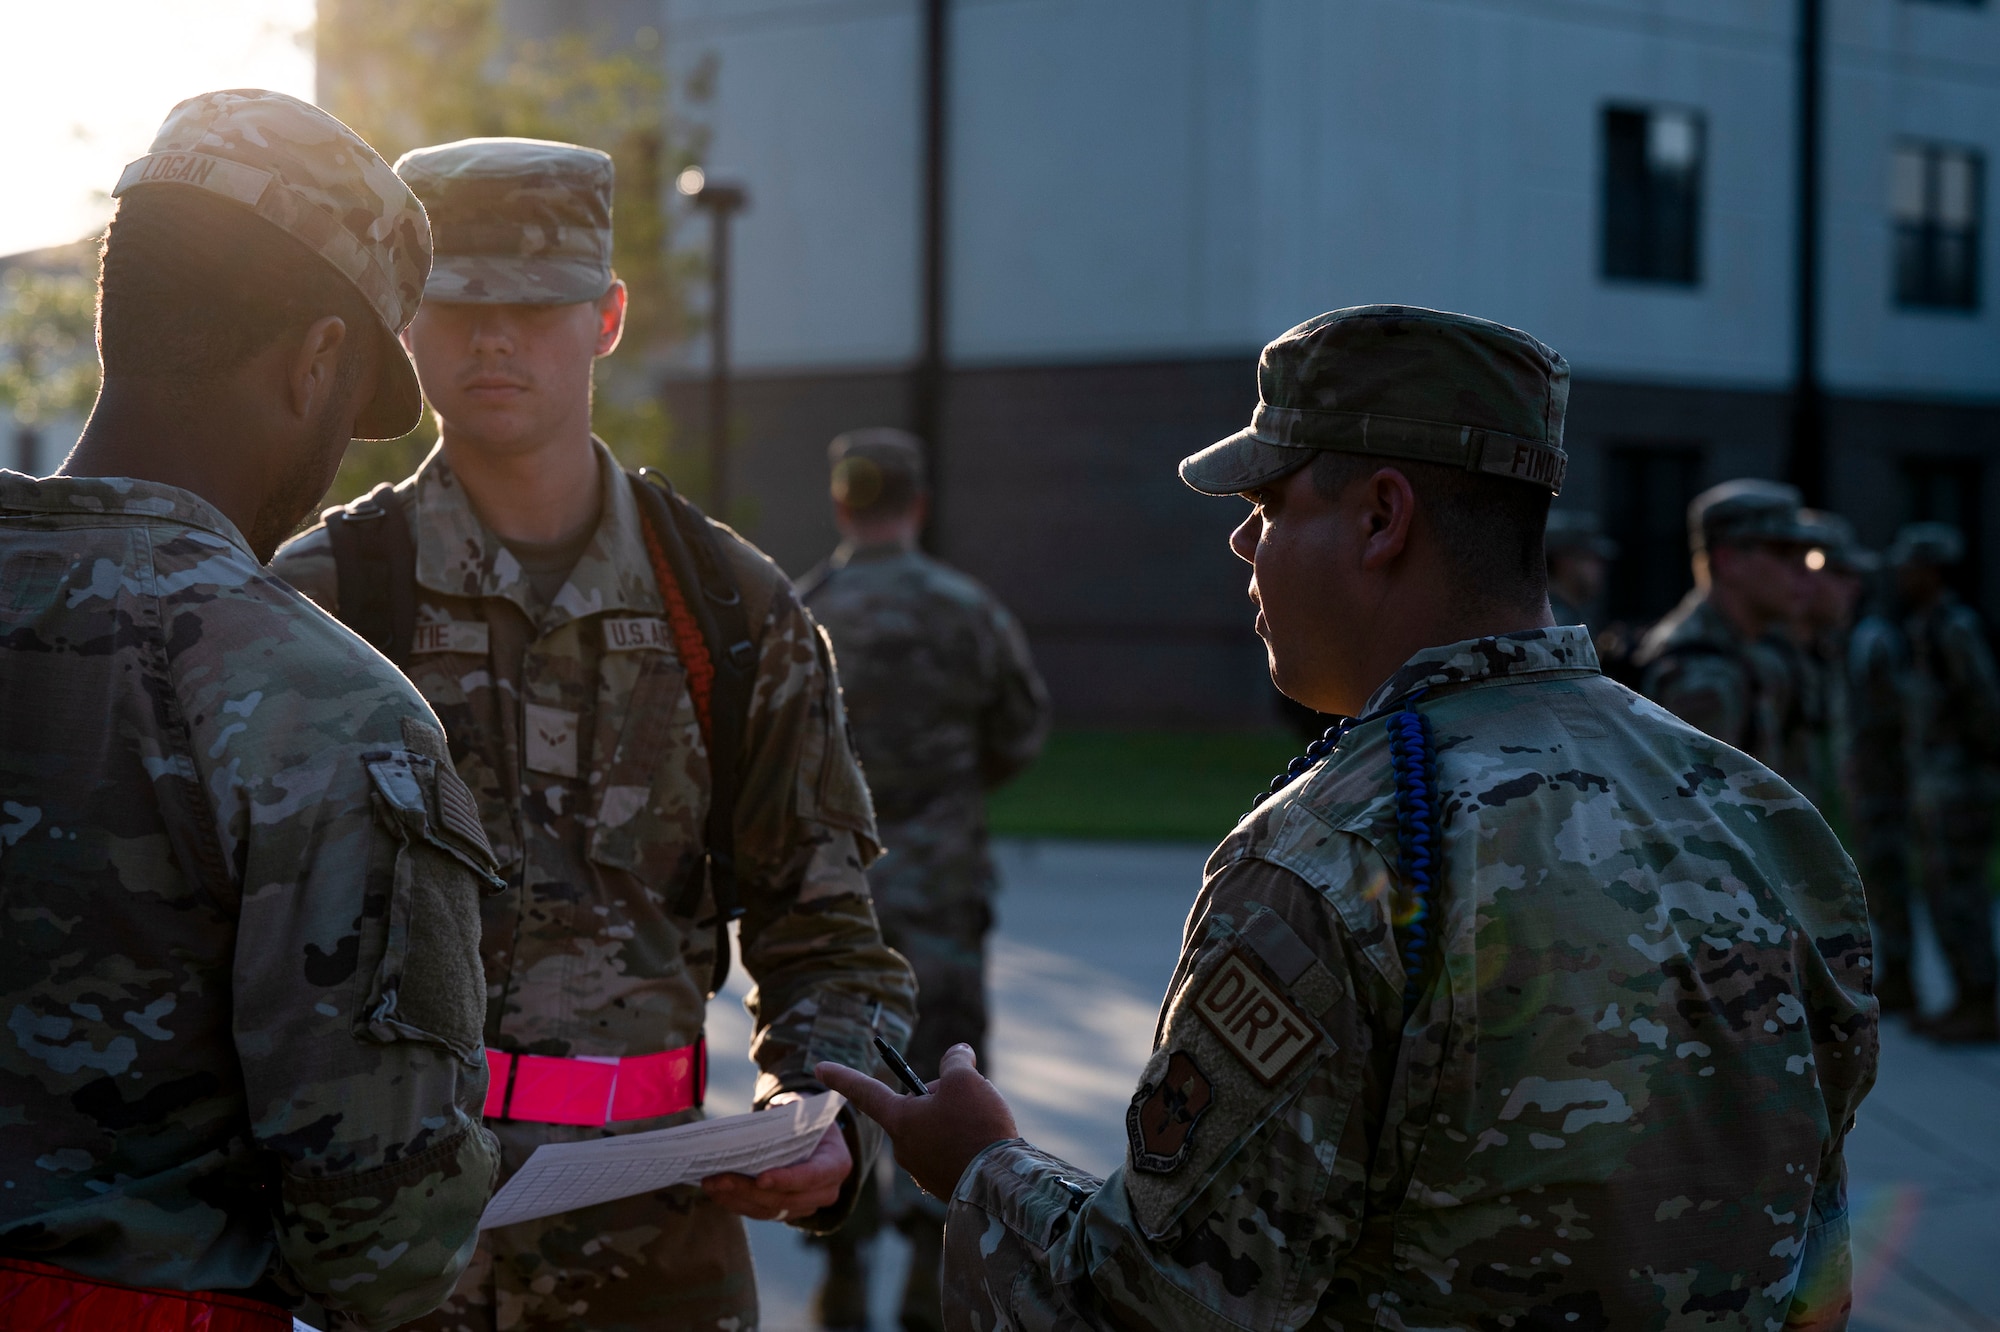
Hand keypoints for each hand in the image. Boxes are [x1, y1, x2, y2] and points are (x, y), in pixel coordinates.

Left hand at [701, 1096, 852, 1221]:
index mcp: (837, 1163)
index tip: (760, 1179)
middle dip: (749, 1190)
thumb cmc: (806, 1117)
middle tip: (719, 1178)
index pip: (812, 1176)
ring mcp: (806, 1205)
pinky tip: (717, 1191)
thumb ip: (793, 1111)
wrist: (810, 1133)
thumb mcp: (805, 1108)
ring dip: (736, 1199)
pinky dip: (737, 1203)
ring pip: (769, 1210)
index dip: (786, 1179)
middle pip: (785, 1199)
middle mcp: (826, 1191)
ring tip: (711, 1184)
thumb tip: (769, 1114)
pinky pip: (760, 1213)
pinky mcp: (787, 1212)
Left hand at [816, 1043, 1017, 1199]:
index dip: (842, 1076)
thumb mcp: (966, 1080)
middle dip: (940, 1096)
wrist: (999, 1184)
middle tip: (970, 1097)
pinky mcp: (942, 1185)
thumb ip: (956, 1061)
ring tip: (983, 1125)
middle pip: (915, 1107)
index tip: (817, 1068)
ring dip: (956, 1119)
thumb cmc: (976, 1128)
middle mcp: (903, 1148)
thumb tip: (958, 1055)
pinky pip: (949, 1151)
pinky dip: (965, 1142)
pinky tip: (985, 1146)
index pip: (864, 1091)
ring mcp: (922, 1170)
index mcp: (899, 1120)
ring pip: (935, 1129)